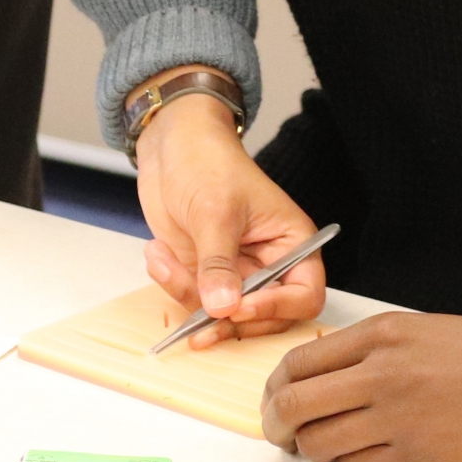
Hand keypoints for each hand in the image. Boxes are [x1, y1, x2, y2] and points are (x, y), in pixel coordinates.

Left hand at [132, 85, 324, 347]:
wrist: (171, 144)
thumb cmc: (208, 161)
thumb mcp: (215, 211)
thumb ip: (219, 263)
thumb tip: (224, 308)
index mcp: (291, 243)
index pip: (305, 295)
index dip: (276, 309)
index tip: (238, 307)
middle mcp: (268, 264)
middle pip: (264, 318)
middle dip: (227, 317)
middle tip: (199, 312)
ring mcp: (235, 272)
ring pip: (221, 314)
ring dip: (188, 296)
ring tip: (162, 258)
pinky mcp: (204, 274)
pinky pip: (192, 299)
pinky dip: (171, 283)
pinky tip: (157, 253)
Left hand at [261, 313, 461, 461]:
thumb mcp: (431, 330)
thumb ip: (376, 347)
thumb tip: (327, 372)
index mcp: (385, 334)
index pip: (298, 363)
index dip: (276, 389)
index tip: (276, 400)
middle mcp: (384, 374)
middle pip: (294, 407)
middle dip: (277, 426)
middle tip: (282, 435)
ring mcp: (401, 420)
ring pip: (319, 446)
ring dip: (314, 452)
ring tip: (327, 449)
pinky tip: (367, 460)